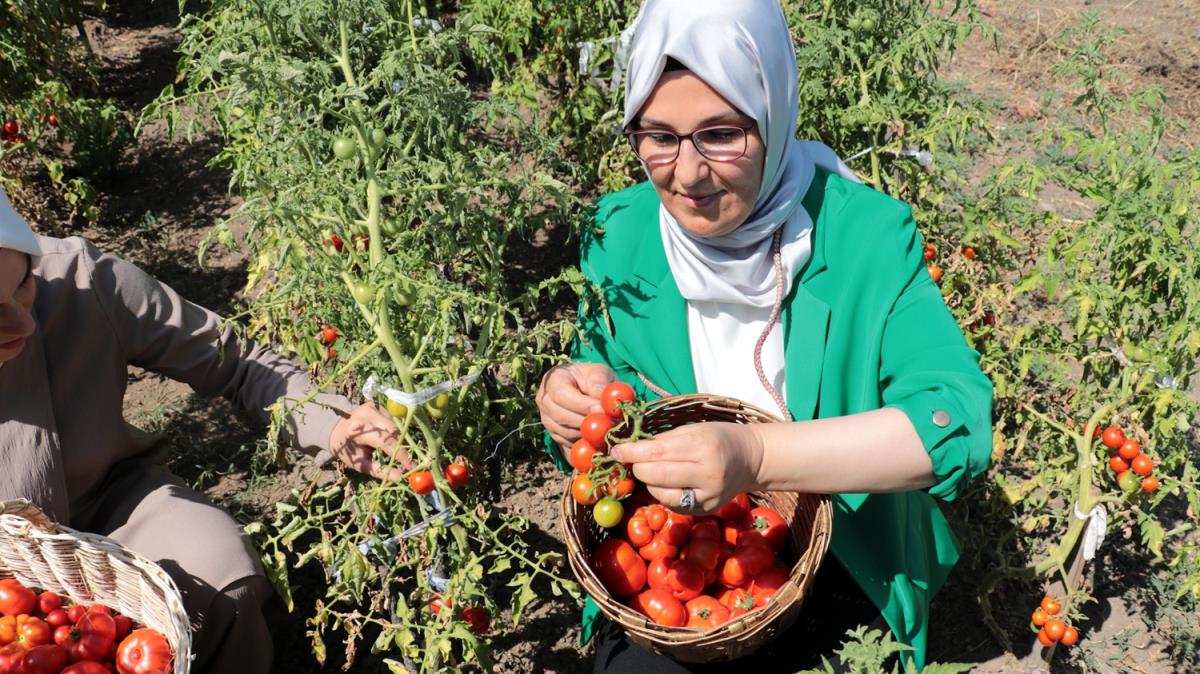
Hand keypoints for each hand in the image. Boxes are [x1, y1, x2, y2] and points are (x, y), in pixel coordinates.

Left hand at [328, 403, 410, 479]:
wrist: (335, 429)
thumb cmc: (346, 449)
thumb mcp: (359, 464)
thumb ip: (379, 470)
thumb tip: (400, 477)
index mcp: (358, 429)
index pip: (387, 441)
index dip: (401, 454)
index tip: (410, 467)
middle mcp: (367, 414)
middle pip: (394, 432)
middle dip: (402, 448)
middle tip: (405, 462)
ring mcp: (373, 406)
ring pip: (396, 426)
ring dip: (398, 440)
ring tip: (391, 451)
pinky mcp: (378, 405)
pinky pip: (392, 421)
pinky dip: (393, 433)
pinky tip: (384, 438)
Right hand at [535, 362, 615, 450]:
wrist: (586, 389)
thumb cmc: (593, 378)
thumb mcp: (599, 371)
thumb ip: (599, 379)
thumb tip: (601, 396)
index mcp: (553, 379)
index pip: (561, 394)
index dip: (581, 404)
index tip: (601, 409)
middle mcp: (544, 399)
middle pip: (560, 415)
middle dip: (585, 421)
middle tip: (606, 422)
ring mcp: (546, 418)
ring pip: (564, 432)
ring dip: (586, 432)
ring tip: (604, 428)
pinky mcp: (553, 433)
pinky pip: (567, 442)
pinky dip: (582, 441)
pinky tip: (596, 434)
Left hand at [610, 422, 763, 513]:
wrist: (751, 460)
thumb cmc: (718, 438)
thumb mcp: (694, 430)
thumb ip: (665, 440)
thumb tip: (632, 448)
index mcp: (703, 447)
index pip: (658, 452)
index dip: (632, 452)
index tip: (615, 450)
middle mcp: (708, 473)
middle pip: (658, 475)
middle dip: (638, 468)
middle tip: (631, 461)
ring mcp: (708, 495)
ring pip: (663, 494)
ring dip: (648, 482)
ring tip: (650, 471)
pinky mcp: (706, 509)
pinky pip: (674, 505)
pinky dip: (662, 493)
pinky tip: (666, 484)